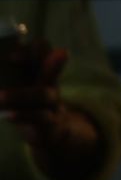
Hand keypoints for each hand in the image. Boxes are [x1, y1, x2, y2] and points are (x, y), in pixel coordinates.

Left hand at [0, 40, 104, 179]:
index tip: (10, 57)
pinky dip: (24, 116)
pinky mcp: (51, 122)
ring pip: (43, 94)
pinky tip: (8, 116)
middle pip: (48, 67)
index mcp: (42, 67)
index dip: (29, 49)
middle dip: (35, 62)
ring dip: (20, 95)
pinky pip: (41, 117)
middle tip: (11, 59)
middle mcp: (51, 82)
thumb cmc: (30, 100)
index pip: (42, 49)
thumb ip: (15, 68)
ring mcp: (53, 103)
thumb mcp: (25, 80)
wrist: (51, 131)